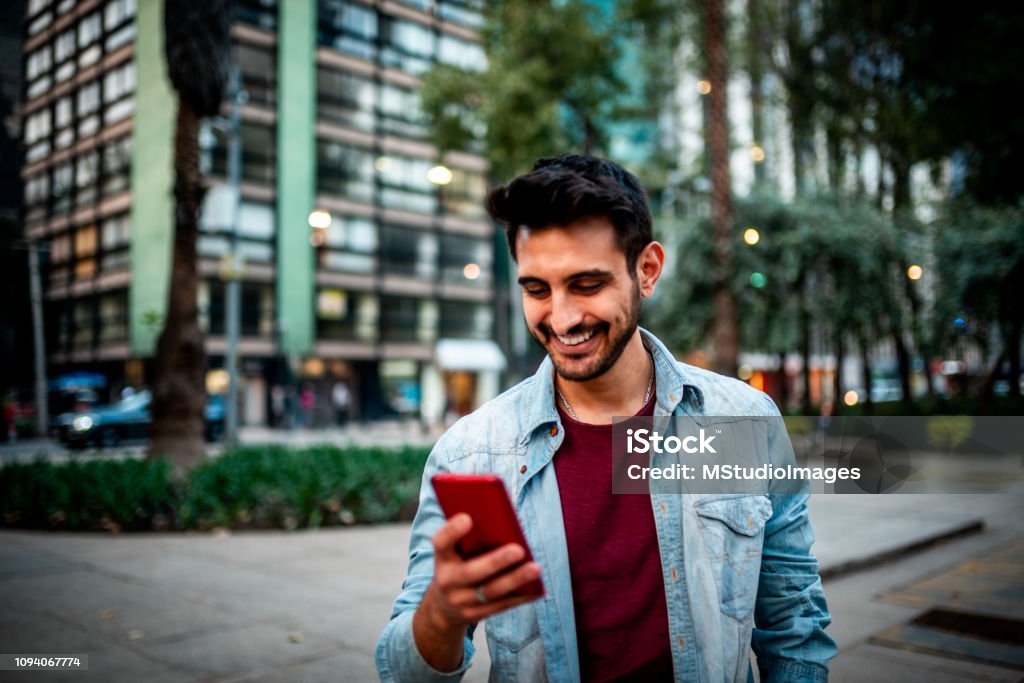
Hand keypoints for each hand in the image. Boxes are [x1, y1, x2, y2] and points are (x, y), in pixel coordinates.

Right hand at [412, 513, 542, 670]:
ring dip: (515, 580)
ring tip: (535, 569)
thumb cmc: (456, 567)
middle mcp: (448, 581)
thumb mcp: (453, 553)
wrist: (442, 608)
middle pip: (471, 573)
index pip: (441, 542)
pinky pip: (502, 606)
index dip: (452, 531)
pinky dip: (522, 597)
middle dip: (496, 561)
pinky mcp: (475, 615)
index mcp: (442, 558)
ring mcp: (461, 602)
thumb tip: (502, 522)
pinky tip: (538, 588)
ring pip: (490, 592)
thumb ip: (469, 539)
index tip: (467, 518)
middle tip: (518, 550)